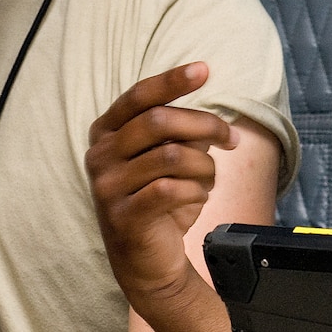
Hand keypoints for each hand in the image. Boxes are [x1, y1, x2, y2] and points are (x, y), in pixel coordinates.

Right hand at [86, 62, 236, 304]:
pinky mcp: (123, 216)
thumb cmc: (160, 202)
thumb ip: (180, 135)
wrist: (146, 262)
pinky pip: (170, 189)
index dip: (172, 81)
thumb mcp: (168, 160)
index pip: (139, 96)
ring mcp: (107, 187)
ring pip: (172, 156)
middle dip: (204, 126)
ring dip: (204, 167)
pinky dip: (196, 191)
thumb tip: (211, 122)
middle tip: (230, 139)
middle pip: (159, 121)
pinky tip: (198, 197)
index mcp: (106, 132)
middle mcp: (100, 155)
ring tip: (208, 180)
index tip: (204, 69)